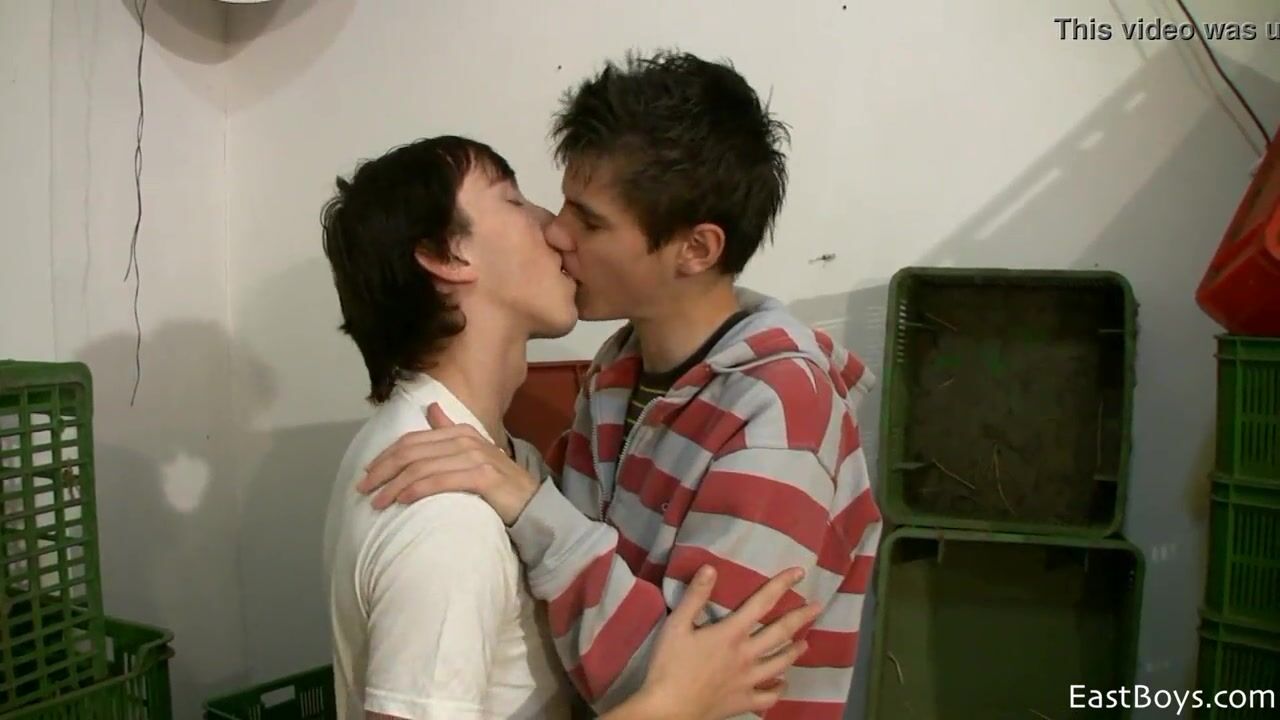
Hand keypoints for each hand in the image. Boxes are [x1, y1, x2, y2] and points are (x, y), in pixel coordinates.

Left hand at [355, 403, 539, 523]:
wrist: (532, 504)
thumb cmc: (499, 484)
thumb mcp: (473, 453)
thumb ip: (450, 431)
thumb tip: (432, 409)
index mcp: (460, 431)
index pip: (413, 440)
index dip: (386, 456)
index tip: (367, 473)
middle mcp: (466, 439)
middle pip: (412, 452)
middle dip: (383, 470)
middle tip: (364, 488)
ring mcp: (475, 456)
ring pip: (422, 467)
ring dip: (395, 485)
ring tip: (378, 501)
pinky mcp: (482, 476)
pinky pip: (440, 481)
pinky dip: (417, 490)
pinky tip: (402, 500)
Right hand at [630, 565, 818, 719]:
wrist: (669, 708)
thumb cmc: (670, 665)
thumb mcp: (676, 625)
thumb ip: (695, 596)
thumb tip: (711, 567)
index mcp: (731, 633)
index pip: (762, 603)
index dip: (782, 585)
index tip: (799, 573)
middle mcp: (747, 655)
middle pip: (781, 633)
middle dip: (801, 618)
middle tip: (818, 607)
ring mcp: (749, 680)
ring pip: (780, 663)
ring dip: (795, 651)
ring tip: (806, 643)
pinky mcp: (745, 701)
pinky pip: (769, 696)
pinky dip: (779, 689)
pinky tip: (783, 684)